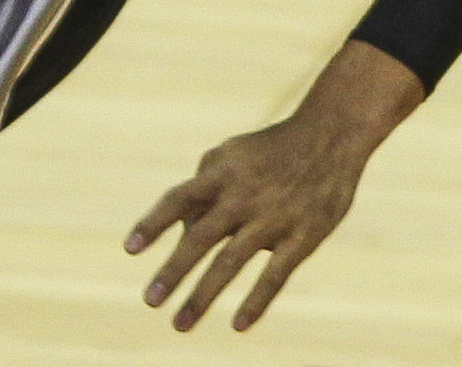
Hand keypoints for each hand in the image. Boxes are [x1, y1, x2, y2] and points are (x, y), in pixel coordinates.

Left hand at [126, 114, 366, 332]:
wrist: (331, 135)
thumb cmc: (272, 149)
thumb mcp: (232, 152)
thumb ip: (203, 183)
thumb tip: (180, 226)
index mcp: (222, 172)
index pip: (179, 198)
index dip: (153, 223)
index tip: (130, 249)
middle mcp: (243, 194)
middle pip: (200, 236)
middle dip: (173, 271)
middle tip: (149, 301)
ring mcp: (273, 217)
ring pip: (230, 262)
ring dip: (202, 295)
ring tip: (179, 325)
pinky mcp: (303, 236)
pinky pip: (275, 275)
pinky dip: (256, 301)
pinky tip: (238, 326)